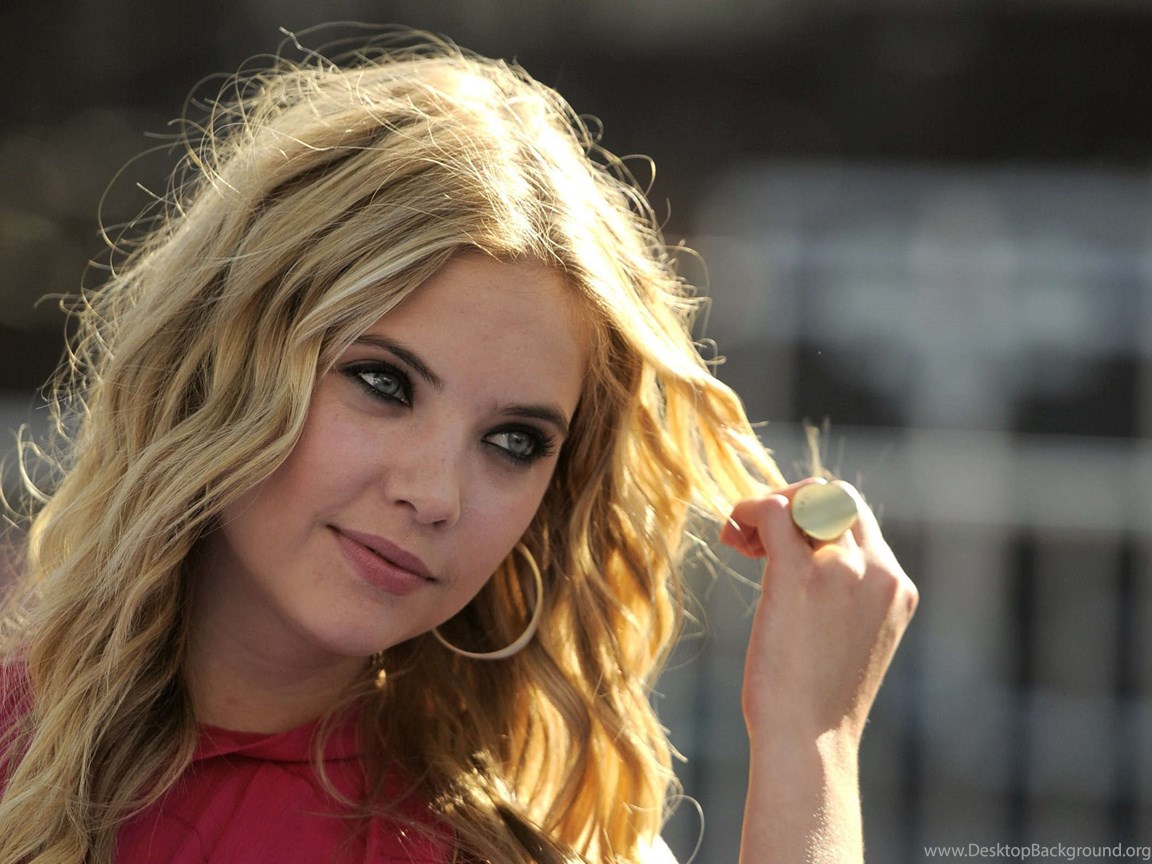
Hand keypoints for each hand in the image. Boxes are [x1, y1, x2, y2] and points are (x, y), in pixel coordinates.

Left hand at [720, 479, 917, 743]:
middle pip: (835, 496)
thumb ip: (846, 596)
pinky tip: (732, 534)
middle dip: (794, 502)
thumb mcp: (851, 639)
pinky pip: (774, 510)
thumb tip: (809, 568)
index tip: (780, 545)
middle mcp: (879, 571)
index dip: (816, 517)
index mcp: (896, 587)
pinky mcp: (802, 576)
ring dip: (767, 507)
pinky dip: (748, 509)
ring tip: (742, 540)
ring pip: (805, 497)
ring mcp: (844, 570)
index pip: (858, 518)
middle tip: (758, 536)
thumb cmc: (817, 704)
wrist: (809, 744)